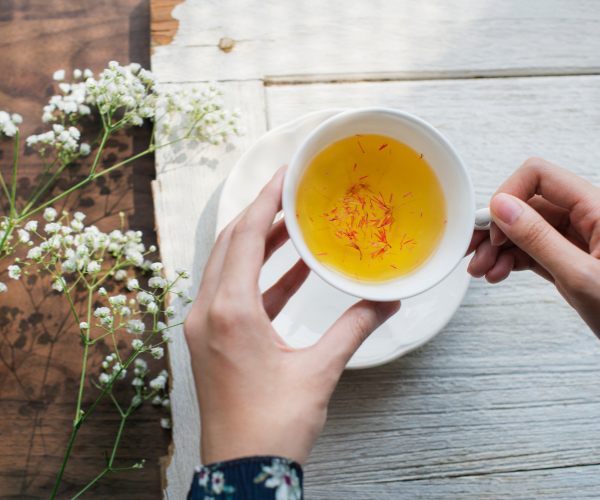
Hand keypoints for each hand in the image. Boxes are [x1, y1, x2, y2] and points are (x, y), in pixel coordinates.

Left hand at [184, 166, 399, 465]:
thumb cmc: (272, 426)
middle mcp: (208, 313)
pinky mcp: (214, 341)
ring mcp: (206, 327)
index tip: (284, 177)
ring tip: (297, 227)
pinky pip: (236, 295)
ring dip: (263, 246)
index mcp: (229, 312)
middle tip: (292, 196)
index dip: (266, 201)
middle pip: (232, 244)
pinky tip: (295, 272)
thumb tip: (387, 301)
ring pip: (231, 267)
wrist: (243, 472)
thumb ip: (355, 327)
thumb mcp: (320, 370)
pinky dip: (263, 279)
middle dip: (262, 216)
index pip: (246, 237)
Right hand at [466, 157, 599, 336]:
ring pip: (526, 229)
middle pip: (527, 204)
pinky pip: (533, 249)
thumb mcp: (581, 277)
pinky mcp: (571, 259)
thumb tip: (502, 207)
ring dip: (498, 248)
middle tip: (474, 250)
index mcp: (598, 209)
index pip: (540, 177)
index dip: (509, 195)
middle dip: (496, 227)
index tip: (491, 225)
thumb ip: (539, 239)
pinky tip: (499, 273)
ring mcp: (577, 239)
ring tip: (483, 270)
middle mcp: (587, 218)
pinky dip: (511, 260)